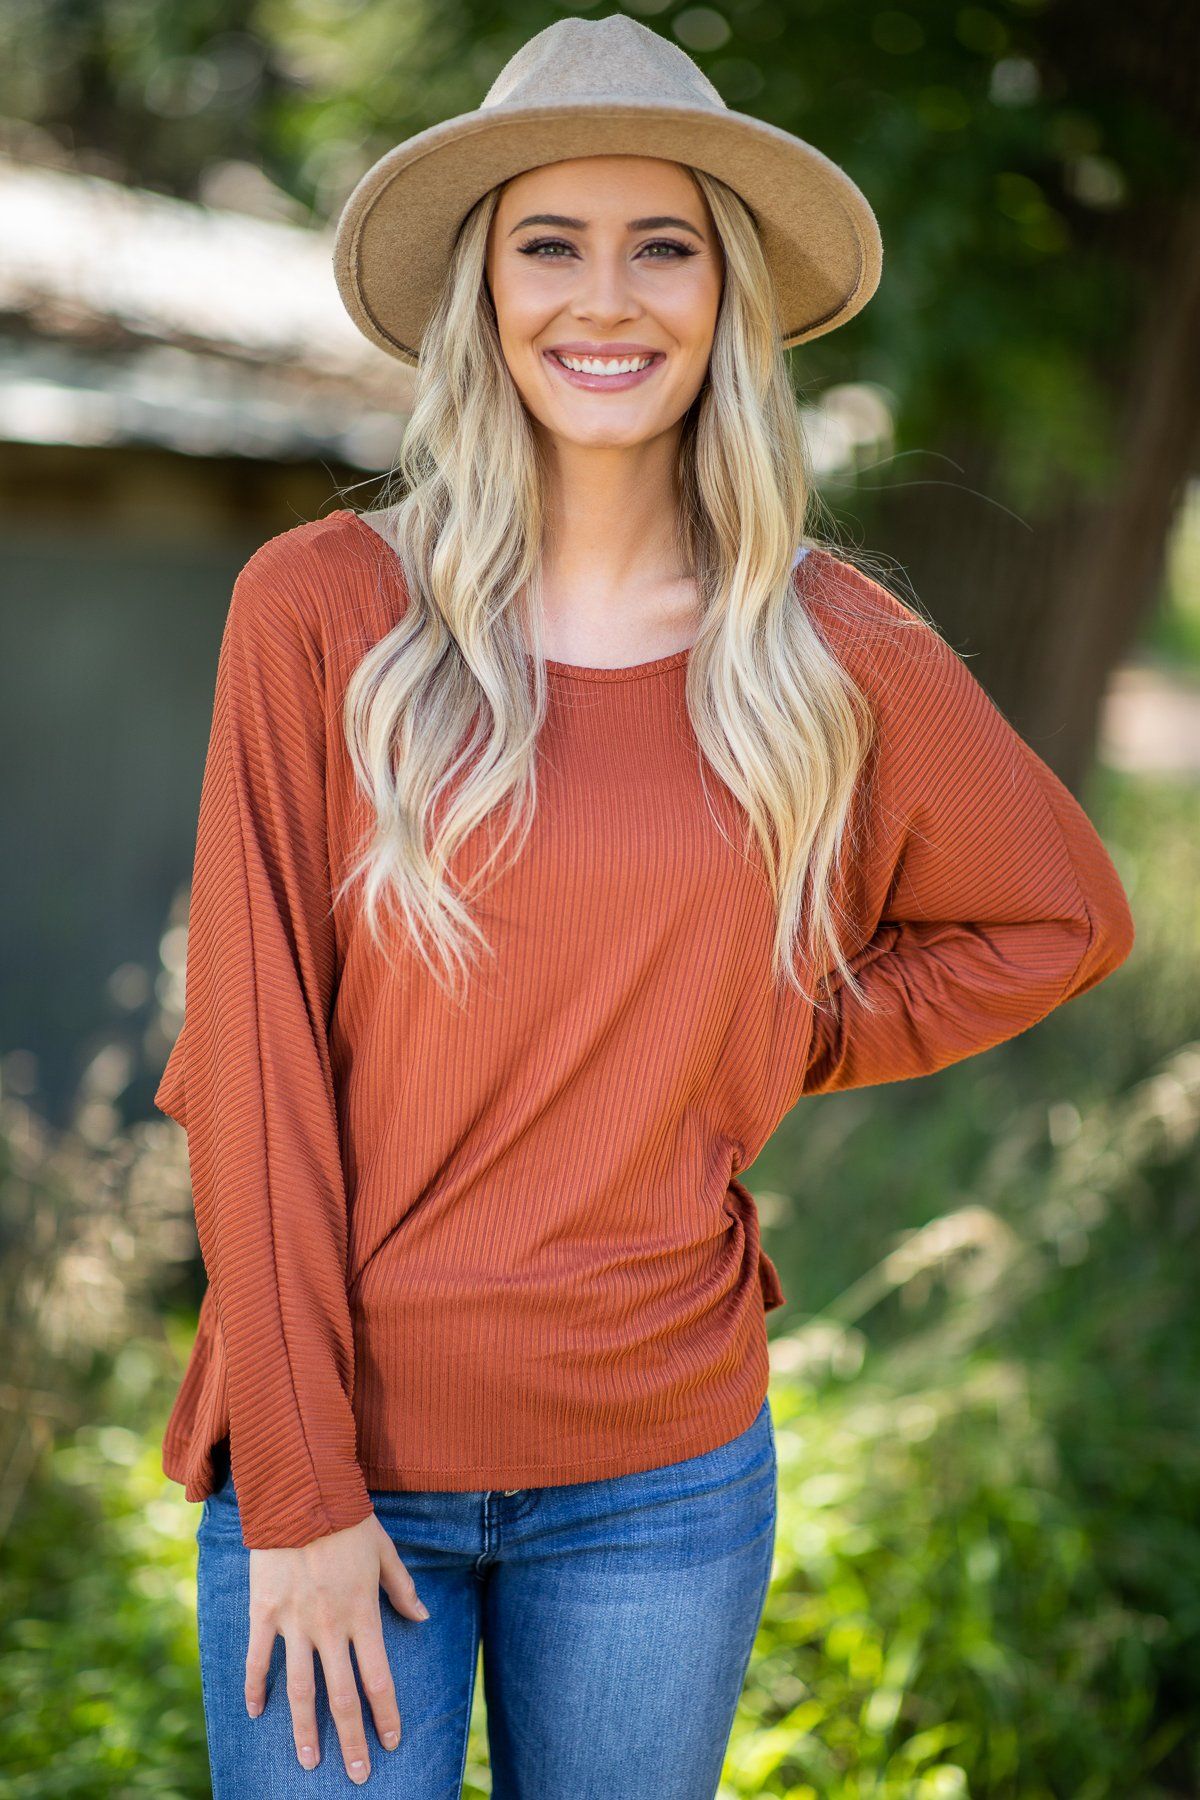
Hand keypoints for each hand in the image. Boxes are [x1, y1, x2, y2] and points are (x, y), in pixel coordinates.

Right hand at [245, 1511, 430, 1782]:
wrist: (301, 1492)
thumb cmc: (348, 1519)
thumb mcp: (385, 1551)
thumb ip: (402, 1589)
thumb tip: (423, 1617)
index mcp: (362, 1614)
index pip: (377, 1678)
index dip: (385, 1714)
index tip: (391, 1743)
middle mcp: (329, 1626)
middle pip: (341, 1696)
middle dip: (351, 1739)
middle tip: (356, 1773)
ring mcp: (294, 1622)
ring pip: (300, 1689)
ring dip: (305, 1730)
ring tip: (310, 1761)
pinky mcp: (264, 1611)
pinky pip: (258, 1658)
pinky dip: (255, 1687)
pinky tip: (256, 1713)